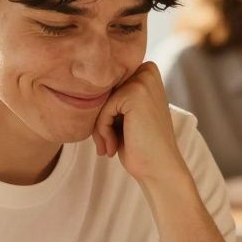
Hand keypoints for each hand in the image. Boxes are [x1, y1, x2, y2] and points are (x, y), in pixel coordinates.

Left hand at [92, 62, 187, 185]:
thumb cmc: (141, 146)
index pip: (106, 86)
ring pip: (100, 100)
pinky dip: (102, 131)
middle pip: (102, 90)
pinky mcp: (135, 93)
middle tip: (107, 143)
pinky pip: (103, 109)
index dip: (104, 110)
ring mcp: (142, 81)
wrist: (159, 168)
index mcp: (147, 72)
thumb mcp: (126, 115)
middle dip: (99, 118)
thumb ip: (112, 96)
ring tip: (108, 146)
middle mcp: (147, 72)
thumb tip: (82, 86)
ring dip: (99, 127)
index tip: (111, 133)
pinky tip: (113, 147)